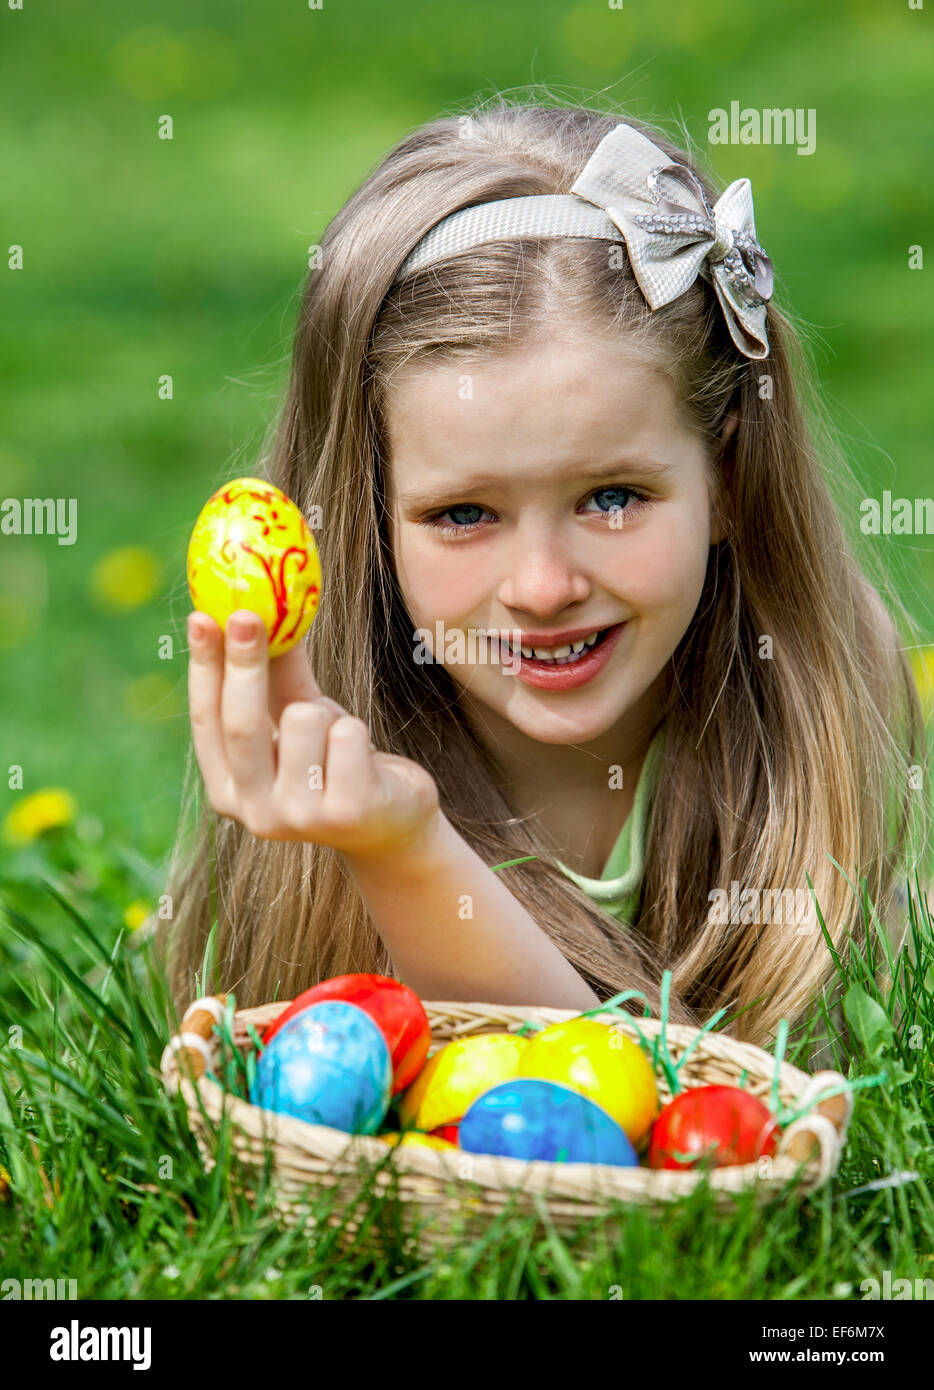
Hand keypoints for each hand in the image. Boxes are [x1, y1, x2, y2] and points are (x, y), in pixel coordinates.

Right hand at [187, 608, 440, 859]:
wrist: (393, 823)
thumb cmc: (336, 763)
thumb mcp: (299, 718)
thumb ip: (274, 677)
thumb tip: (258, 609)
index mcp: (229, 790)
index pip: (207, 720)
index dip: (203, 668)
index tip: (203, 617)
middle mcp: (256, 812)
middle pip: (242, 723)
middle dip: (244, 663)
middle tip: (248, 613)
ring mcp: (301, 817)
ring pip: (303, 720)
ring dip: (327, 712)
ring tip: (341, 739)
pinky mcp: (347, 811)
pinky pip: (347, 733)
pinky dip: (358, 730)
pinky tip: (367, 761)